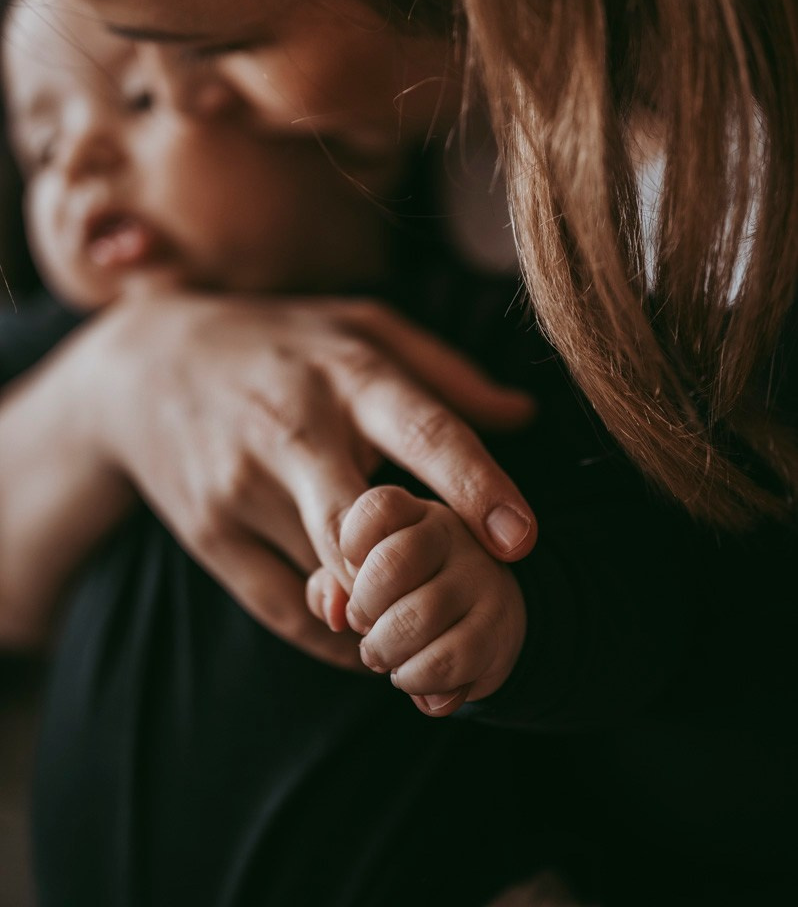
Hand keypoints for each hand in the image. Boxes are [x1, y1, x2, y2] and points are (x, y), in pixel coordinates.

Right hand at [86, 291, 535, 666]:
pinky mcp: (208, 532)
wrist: (146, 363)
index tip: (522, 539)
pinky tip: (367, 635)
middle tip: (473, 607)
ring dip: (383, 612)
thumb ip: (447, 372)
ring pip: (328, 578)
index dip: (477, 486)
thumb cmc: (281, 344)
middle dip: (421, 575)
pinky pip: (282, 609)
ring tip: (424, 625)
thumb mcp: (361, 326)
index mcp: (348, 373)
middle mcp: (295, 429)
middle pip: (366, 524)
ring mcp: (243, 485)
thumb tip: (526, 415)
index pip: (423, 429)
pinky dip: (333, 637)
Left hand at [309, 486, 526, 715]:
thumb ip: (333, 584)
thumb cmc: (407, 597)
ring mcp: (480, 577)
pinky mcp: (498, 626)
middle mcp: (451, 533)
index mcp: (412, 513)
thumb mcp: (365, 579)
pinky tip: (414, 677)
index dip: (351, 546)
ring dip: (386, 650)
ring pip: (418, 616)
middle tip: (365, 626)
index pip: (379, 507)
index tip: (354, 573)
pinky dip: (416, 678)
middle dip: (365, 608)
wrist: (483, 630)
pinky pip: (446, 659)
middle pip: (391, 563)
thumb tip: (332, 610)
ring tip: (385, 657)